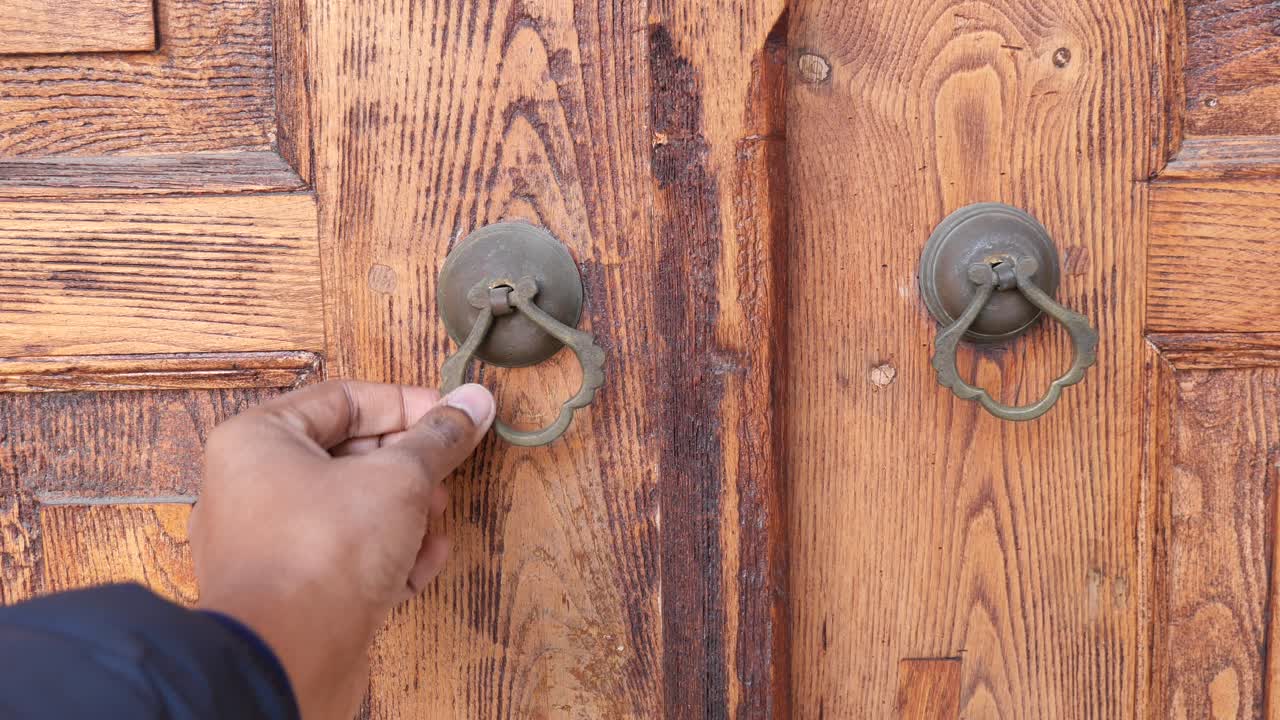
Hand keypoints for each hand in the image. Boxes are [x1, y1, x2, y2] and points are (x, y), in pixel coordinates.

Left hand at [189, 380, 494, 719]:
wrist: (288, 657)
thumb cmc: (324, 550)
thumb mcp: (398, 478)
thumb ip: (439, 438)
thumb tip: (476, 402)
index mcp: (259, 439)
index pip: (345, 399)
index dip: (408, 405)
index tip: (456, 418)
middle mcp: (252, 485)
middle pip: (351, 455)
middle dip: (410, 470)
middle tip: (447, 478)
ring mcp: (269, 541)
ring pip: (354, 508)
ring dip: (407, 516)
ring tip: (434, 530)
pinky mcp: (290, 588)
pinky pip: (346, 553)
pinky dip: (387, 555)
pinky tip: (419, 567)